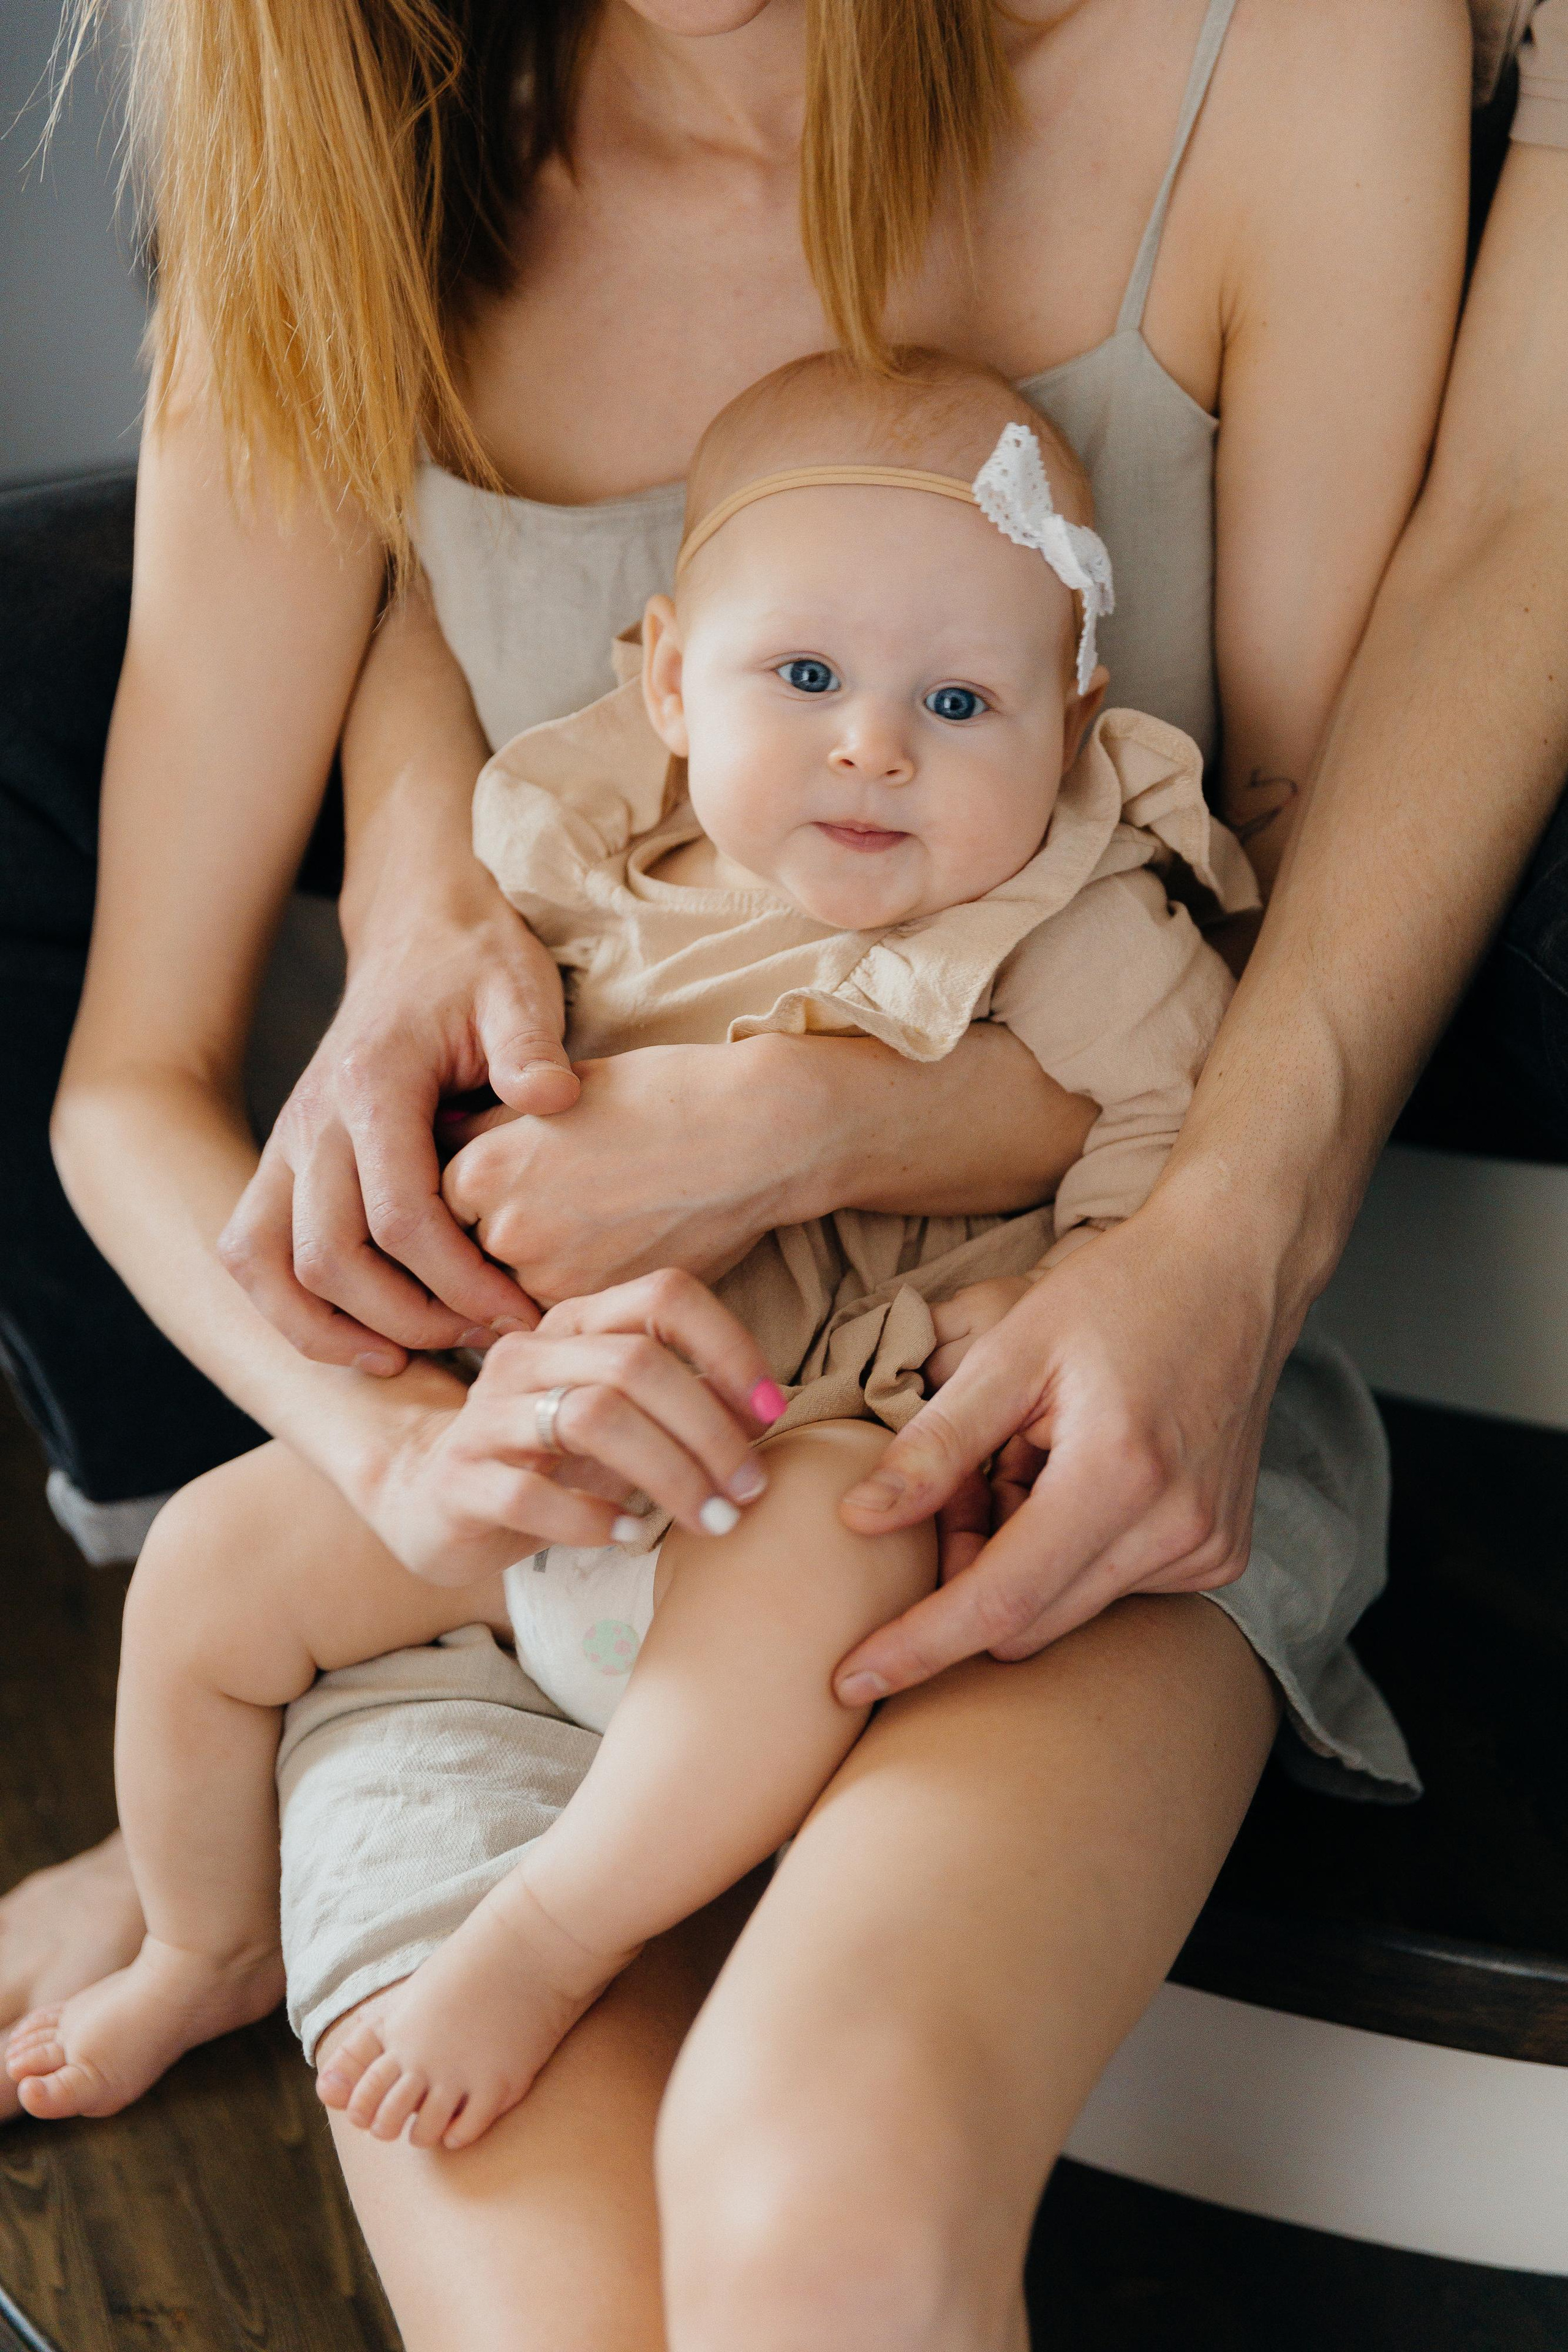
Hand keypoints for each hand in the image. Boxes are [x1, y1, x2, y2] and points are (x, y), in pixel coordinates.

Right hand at [220, 898, 580, 1371]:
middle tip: (487, 1339)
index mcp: (371, 1086)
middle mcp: (311, 1122)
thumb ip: (532, 1043)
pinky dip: (296, 1312)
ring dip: (334, 1330)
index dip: (460, 1281)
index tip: (522, 1312)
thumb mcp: (520, 987)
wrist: (419, 934)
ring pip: (267, 1266)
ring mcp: (286, 1146)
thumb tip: (551, 1099)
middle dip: (410, 1319)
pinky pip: (254, 1256)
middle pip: (328, 1259)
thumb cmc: (477, 967)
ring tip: (415, 1360)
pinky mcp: (281, 1166)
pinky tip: (368, 1339)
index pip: (398, 1216)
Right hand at [361, 1270, 787, 1584]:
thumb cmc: (552, 1461)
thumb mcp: (623, 1421)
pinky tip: (629, 1537)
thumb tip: (765, 1413)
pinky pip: (531, 1494)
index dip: (728, 1347)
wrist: (437, 1505)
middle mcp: (529, 1354)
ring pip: (592, 1418)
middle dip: (708, 1432)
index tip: (771, 1412)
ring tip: (709, 1521)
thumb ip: (684, 1405)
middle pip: (636, 1364)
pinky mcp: (460, 1481)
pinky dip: (593, 1519)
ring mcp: (486, 1415)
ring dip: (669, 1475)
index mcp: (576, 1324)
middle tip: (747, 1493)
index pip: (664, 1296)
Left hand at [441, 1040, 811, 1304]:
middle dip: (495, 1241)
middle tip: (553, 1212)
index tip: (505, 1188)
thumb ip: (486, 1131)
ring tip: (590, 1229)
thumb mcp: (555, 1095)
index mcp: (481, 1167)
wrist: (753, 1134)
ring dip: (533, 1274)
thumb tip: (440, 1153)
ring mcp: (552, 1278)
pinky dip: (577, 1291)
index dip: (469, 1199)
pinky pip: (563, 1313)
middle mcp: (503, 1230)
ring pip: (512, 1291)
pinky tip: (615, 1250)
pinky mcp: (603, 1310)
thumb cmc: (659, 1098)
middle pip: (466, 1255)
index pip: (434, 1206)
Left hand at [831, 1195, 1288, 1701]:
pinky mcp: (1220, 1551)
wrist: (1235, 1268)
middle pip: (1028, 1620)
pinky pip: (1112, 1587)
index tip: (849, 1680)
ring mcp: (1208, 1547)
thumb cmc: (1119, 1293)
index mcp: (1119, 1476)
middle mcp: (1176, 1529)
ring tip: (1024, 1459)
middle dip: (964, 1577)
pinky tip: (1073, 1474)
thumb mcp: (1010, 1348)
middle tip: (958, 1486)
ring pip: (1065, 1609)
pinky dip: (1068, 1552)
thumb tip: (857, 1521)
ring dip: (1018, 1562)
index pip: (999, 1602)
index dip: (918, 1645)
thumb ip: (935, 1444)